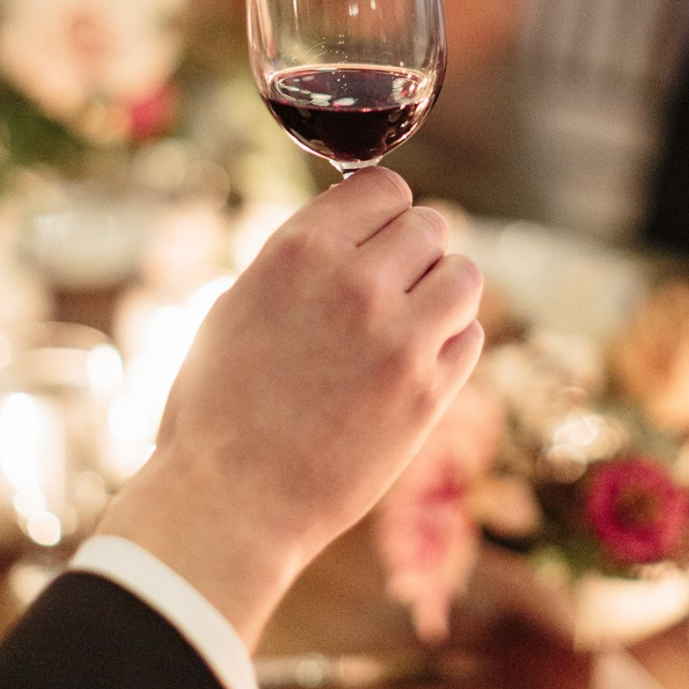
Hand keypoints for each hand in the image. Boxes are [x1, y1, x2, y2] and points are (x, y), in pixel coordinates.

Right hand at [98, 170, 483, 645]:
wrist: (230, 502)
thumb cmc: (217, 407)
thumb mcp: (238, 305)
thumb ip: (300, 262)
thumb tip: (349, 233)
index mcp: (300, 250)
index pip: (383, 187)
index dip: (382, 212)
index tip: (375, 238)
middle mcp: (356, 282)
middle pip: (430, 226)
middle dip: (414, 253)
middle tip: (392, 289)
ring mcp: (399, 338)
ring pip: (464, 275)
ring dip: (443, 292)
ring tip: (411, 322)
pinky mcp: (428, 392)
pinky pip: (471, 336)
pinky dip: (451, 344)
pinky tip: (414, 366)